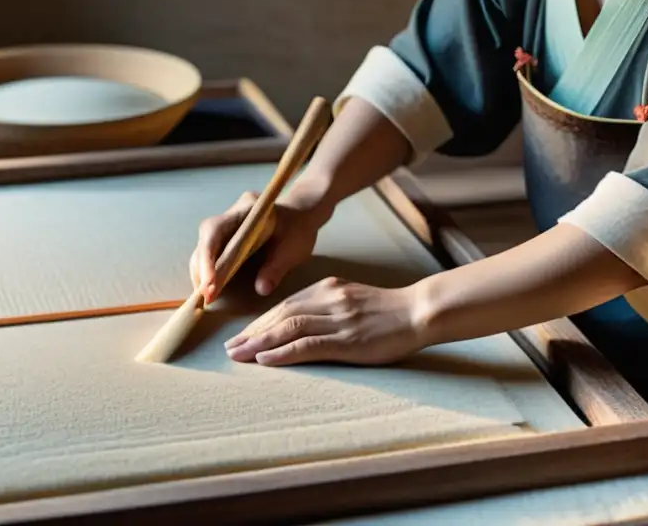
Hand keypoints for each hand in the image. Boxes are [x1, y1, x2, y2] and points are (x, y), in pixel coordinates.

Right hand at [189, 187, 331, 303]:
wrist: (301, 215)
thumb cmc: (298, 229)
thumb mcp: (293, 248)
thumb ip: (277, 267)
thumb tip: (261, 290)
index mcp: (245, 210)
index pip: (215, 231)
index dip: (208, 258)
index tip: (209, 284)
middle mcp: (229, 215)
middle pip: (204, 241)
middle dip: (202, 270)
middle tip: (205, 297)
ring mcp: (225, 225)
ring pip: (203, 248)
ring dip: (201, 272)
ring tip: (206, 296)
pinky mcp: (225, 236)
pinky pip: (210, 253)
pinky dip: (208, 271)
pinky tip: (211, 287)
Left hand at [222, 276, 424, 366]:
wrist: (418, 311)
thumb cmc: (388, 311)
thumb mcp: (352, 300)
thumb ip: (328, 306)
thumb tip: (300, 323)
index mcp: (328, 289)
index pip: (285, 305)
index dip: (260, 322)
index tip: (242, 335)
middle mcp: (328, 299)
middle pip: (280, 315)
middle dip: (252, 332)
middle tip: (229, 348)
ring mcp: (337, 319)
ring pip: (288, 328)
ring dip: (259, 342)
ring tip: (238, 355)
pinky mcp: (348, 339)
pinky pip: (308, 345)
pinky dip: (283, 352)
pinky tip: (265, 359)